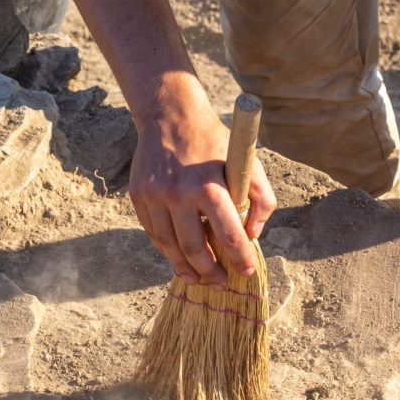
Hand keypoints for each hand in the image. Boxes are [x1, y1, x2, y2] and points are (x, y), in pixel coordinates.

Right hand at [128, 90, 275, 288]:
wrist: (170, 115)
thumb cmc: (216, 142)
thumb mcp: (248, 162)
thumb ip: (262, 199)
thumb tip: (252, 235)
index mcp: (209, 185)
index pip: (228, 234)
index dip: (239, 258)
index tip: (246, 272)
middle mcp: (178, 192)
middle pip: (194, 248)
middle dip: (211, 272)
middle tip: (223, 283)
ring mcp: (154, 195)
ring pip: (169, 245)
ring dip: (186, 268)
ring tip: (201, 279)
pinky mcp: (138, 195)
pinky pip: (153, 232)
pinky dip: (167, 249)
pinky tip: (181, 258)